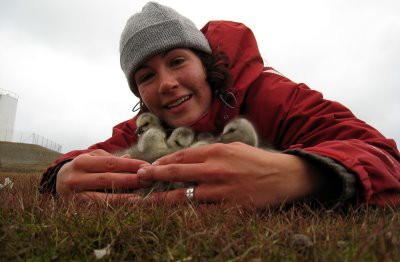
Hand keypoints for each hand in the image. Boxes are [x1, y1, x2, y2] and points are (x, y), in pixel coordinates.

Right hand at [56, 149, 149, 201]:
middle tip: (148, 180)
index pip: (111, 163)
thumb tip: (131, 158)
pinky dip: (112, 207)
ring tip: (140, 197)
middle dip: (130, 179)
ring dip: (122, 197)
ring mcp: (75, 193)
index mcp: (83, 161)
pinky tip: (125, 206)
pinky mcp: (75, 207)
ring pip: (101, 196)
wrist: (57, 182)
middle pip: (108, 178)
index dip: (130, 165)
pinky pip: (96, 207)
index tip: (147, 166)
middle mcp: (77, 176)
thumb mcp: (93, 158)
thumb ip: (111, 159)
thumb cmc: (83, 167)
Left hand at [136, 142, 326, 207]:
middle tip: (139, 178)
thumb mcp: (233, 148)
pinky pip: (202, 211)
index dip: (162, 162)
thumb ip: (210, 152)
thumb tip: (188, 158)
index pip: (182, 156)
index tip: (149, 166)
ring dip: (163, 198)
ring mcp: (222, 189)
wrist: (284, 176)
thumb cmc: (257, 161)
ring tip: (148, 200)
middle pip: (177, 172)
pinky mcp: (229, 207)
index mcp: (217, 151)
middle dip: (154, 175)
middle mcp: (216, 168)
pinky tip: (174, 215)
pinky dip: (186, 213)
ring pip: (184, 195)